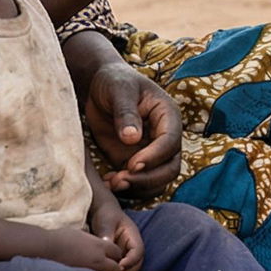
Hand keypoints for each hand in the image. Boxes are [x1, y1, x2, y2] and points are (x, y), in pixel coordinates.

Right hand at [43, 225, 127, 270]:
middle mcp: (98, 260)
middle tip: (110, 269)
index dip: (116, 255)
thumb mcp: (81, 234)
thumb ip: (93, 242)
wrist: (46, 248)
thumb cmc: (61, 238)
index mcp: (99, 246)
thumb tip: (96, 246)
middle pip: (116, 268)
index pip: (118, 253)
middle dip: (115, 268)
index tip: (112, 256)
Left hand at [83, 61, 182, 195]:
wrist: (100, 87)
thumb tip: (133, 138)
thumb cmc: (114, 81)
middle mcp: (164, 137)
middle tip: (120, 179)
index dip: (155, 156)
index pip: (170, 141)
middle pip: (170, 168)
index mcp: (167, 115)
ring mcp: (151, 152)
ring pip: (158, 181)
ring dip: (138, 188)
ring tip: (112, 183)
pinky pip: (139, 183)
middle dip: (147, 178)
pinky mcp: (135, 162)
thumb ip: (126, 112)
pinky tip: (107, 183)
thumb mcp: (119, 90)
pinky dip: (127, 189)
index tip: (132, 164)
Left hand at [88, 198, 144, 270]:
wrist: (100, 211)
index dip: (131, 261)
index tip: (120, 266)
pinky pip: (119, 268)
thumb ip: (107, 236)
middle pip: (136, 264)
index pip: (138, 251)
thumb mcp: (106, 222)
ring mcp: (125, 253)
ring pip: (128, 268)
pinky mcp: (117, 257)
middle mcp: (131, 246)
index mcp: (133, 236)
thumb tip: (107, 252)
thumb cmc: (105, 214)